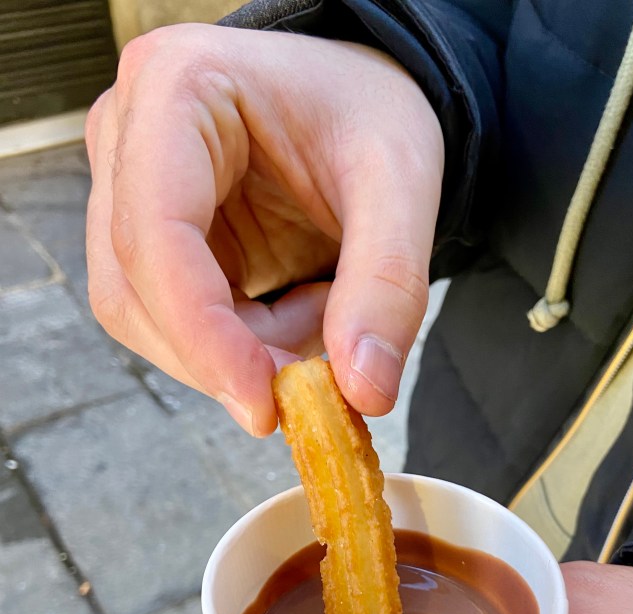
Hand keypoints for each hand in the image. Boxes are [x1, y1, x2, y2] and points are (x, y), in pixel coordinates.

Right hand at [85, 25, 443, 434]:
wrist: (358, 98)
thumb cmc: (370, 110)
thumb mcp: (402, 183)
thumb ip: (389, 285)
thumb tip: (364, 392)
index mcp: (175, 89)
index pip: (155, 236)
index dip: (202, 335)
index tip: (264, 403)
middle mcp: (126, 135)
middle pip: (132, 291)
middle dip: (223, 357)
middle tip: (313, 384)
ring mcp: (127, 189)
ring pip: (145, 319)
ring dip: (236, 352)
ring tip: (321, 315)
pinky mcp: (150, 237)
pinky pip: (175, 323)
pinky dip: (242, 344)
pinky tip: (301, 310)